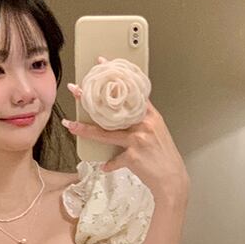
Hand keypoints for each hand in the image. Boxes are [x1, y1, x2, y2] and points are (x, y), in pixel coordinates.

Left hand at [65, 57, 189, 203]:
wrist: (173, 180)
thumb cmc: (164, 157)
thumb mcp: (157, 134)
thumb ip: (141, 123)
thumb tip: (123, 120)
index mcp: (151, 115)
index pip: (132, 91)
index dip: (117, 76)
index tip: (103, 63)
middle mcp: (145, 124)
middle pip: (113, 110)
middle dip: (92, 100)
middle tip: (76, 90)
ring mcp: (139, 139)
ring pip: (106, 132)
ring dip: (86, 129)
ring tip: (71, 125)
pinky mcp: (134, 156)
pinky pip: (114, 159)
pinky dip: (110, 164)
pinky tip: (104, 166)